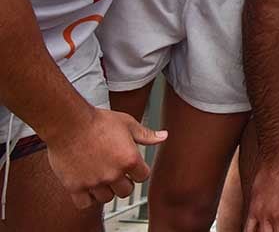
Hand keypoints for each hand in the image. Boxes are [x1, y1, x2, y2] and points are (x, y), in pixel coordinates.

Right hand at [45, 107, 165, 207]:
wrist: (68, 123)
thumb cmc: (97, 121)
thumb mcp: (127, 123)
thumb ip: (146, 135)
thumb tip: (163, 136)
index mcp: (129, 159)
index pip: (143, 177)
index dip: (138, 171)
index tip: (132, 167)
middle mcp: (113, 173)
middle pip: (126, 191)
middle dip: (123, 182)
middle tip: (116, 172)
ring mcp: (94, 182)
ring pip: (106, 198)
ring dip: (106, 190)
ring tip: (101, 177)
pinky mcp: (75, 186)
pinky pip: (85, 204)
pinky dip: (87, 198)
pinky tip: (88, 186)